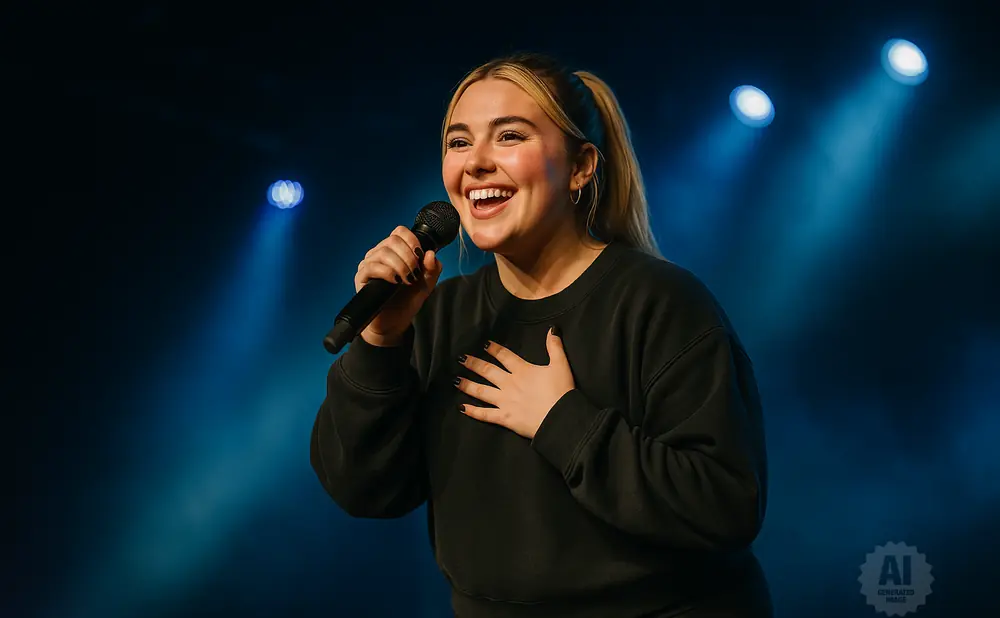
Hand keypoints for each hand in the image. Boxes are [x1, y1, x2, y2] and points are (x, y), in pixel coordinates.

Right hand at [355, 226, 443, 345]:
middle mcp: (379, 254)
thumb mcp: (426, 284)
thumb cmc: (407, 301)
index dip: (412, 240)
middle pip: (392, 240)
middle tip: (415, 273)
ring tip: (407, 280)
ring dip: (400, 265)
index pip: (399, 232)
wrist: (394, 322)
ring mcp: (368, 265)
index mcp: (394, 251)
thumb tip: (431, 254)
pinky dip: (387, 273)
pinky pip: (372, 267)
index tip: (420, 256)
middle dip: (409, 256)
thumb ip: (432, 269)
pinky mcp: (361, 278)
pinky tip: (395, 282)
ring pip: (383, 252)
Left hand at [455, 327, 575, 438]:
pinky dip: (472, 411)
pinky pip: (485, 414)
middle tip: (461, 358)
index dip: (493, 349)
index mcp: (522, 370)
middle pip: (488, 371)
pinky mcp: (504, 418)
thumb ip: (555, 347)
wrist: (560, 418)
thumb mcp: (561, 366)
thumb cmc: (561, 392)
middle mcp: (509, 384)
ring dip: (468, 385)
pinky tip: (461, 408)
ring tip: (455, 380)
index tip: (483, 344)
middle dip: (473, 364)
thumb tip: (552, 330)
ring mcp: (505, 401)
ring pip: (482, 391)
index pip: (504, 356)